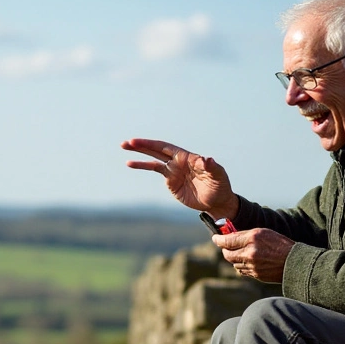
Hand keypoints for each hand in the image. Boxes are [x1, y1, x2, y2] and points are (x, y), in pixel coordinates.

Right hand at [122, 138, 237, 219]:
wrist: (217, 201)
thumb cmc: (220, 186)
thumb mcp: (218, 175)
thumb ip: (211, 167)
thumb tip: (206, 159)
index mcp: (187, 158)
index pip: (165, 148)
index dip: (151, 144)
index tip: (137, 142)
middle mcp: (177, 162)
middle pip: (156, 150)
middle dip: (141, 146)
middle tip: (126, 143)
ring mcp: (173, 171)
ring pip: (153, 159)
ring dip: (139, 155)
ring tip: (124, 148)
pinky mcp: (171, 182)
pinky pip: (155, 171)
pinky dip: (143, 166)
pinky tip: (131, 164)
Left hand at [214, 228, 293, 282]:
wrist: (294, 262)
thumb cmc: (280, 244)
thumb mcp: (263, 232)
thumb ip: (245, 234)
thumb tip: (229, 236)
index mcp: (252, 239)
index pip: (228, 240)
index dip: (219, 239)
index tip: (215, 238)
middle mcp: (250, 253)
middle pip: (227, 254)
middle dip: (225, 250)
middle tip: (226, 245)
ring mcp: (252, 266)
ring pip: (234, 263)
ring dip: (234, 258)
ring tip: (241, 252)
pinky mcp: (255, 275)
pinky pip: (242, 270)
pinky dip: (241, 265)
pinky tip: (248, 260)